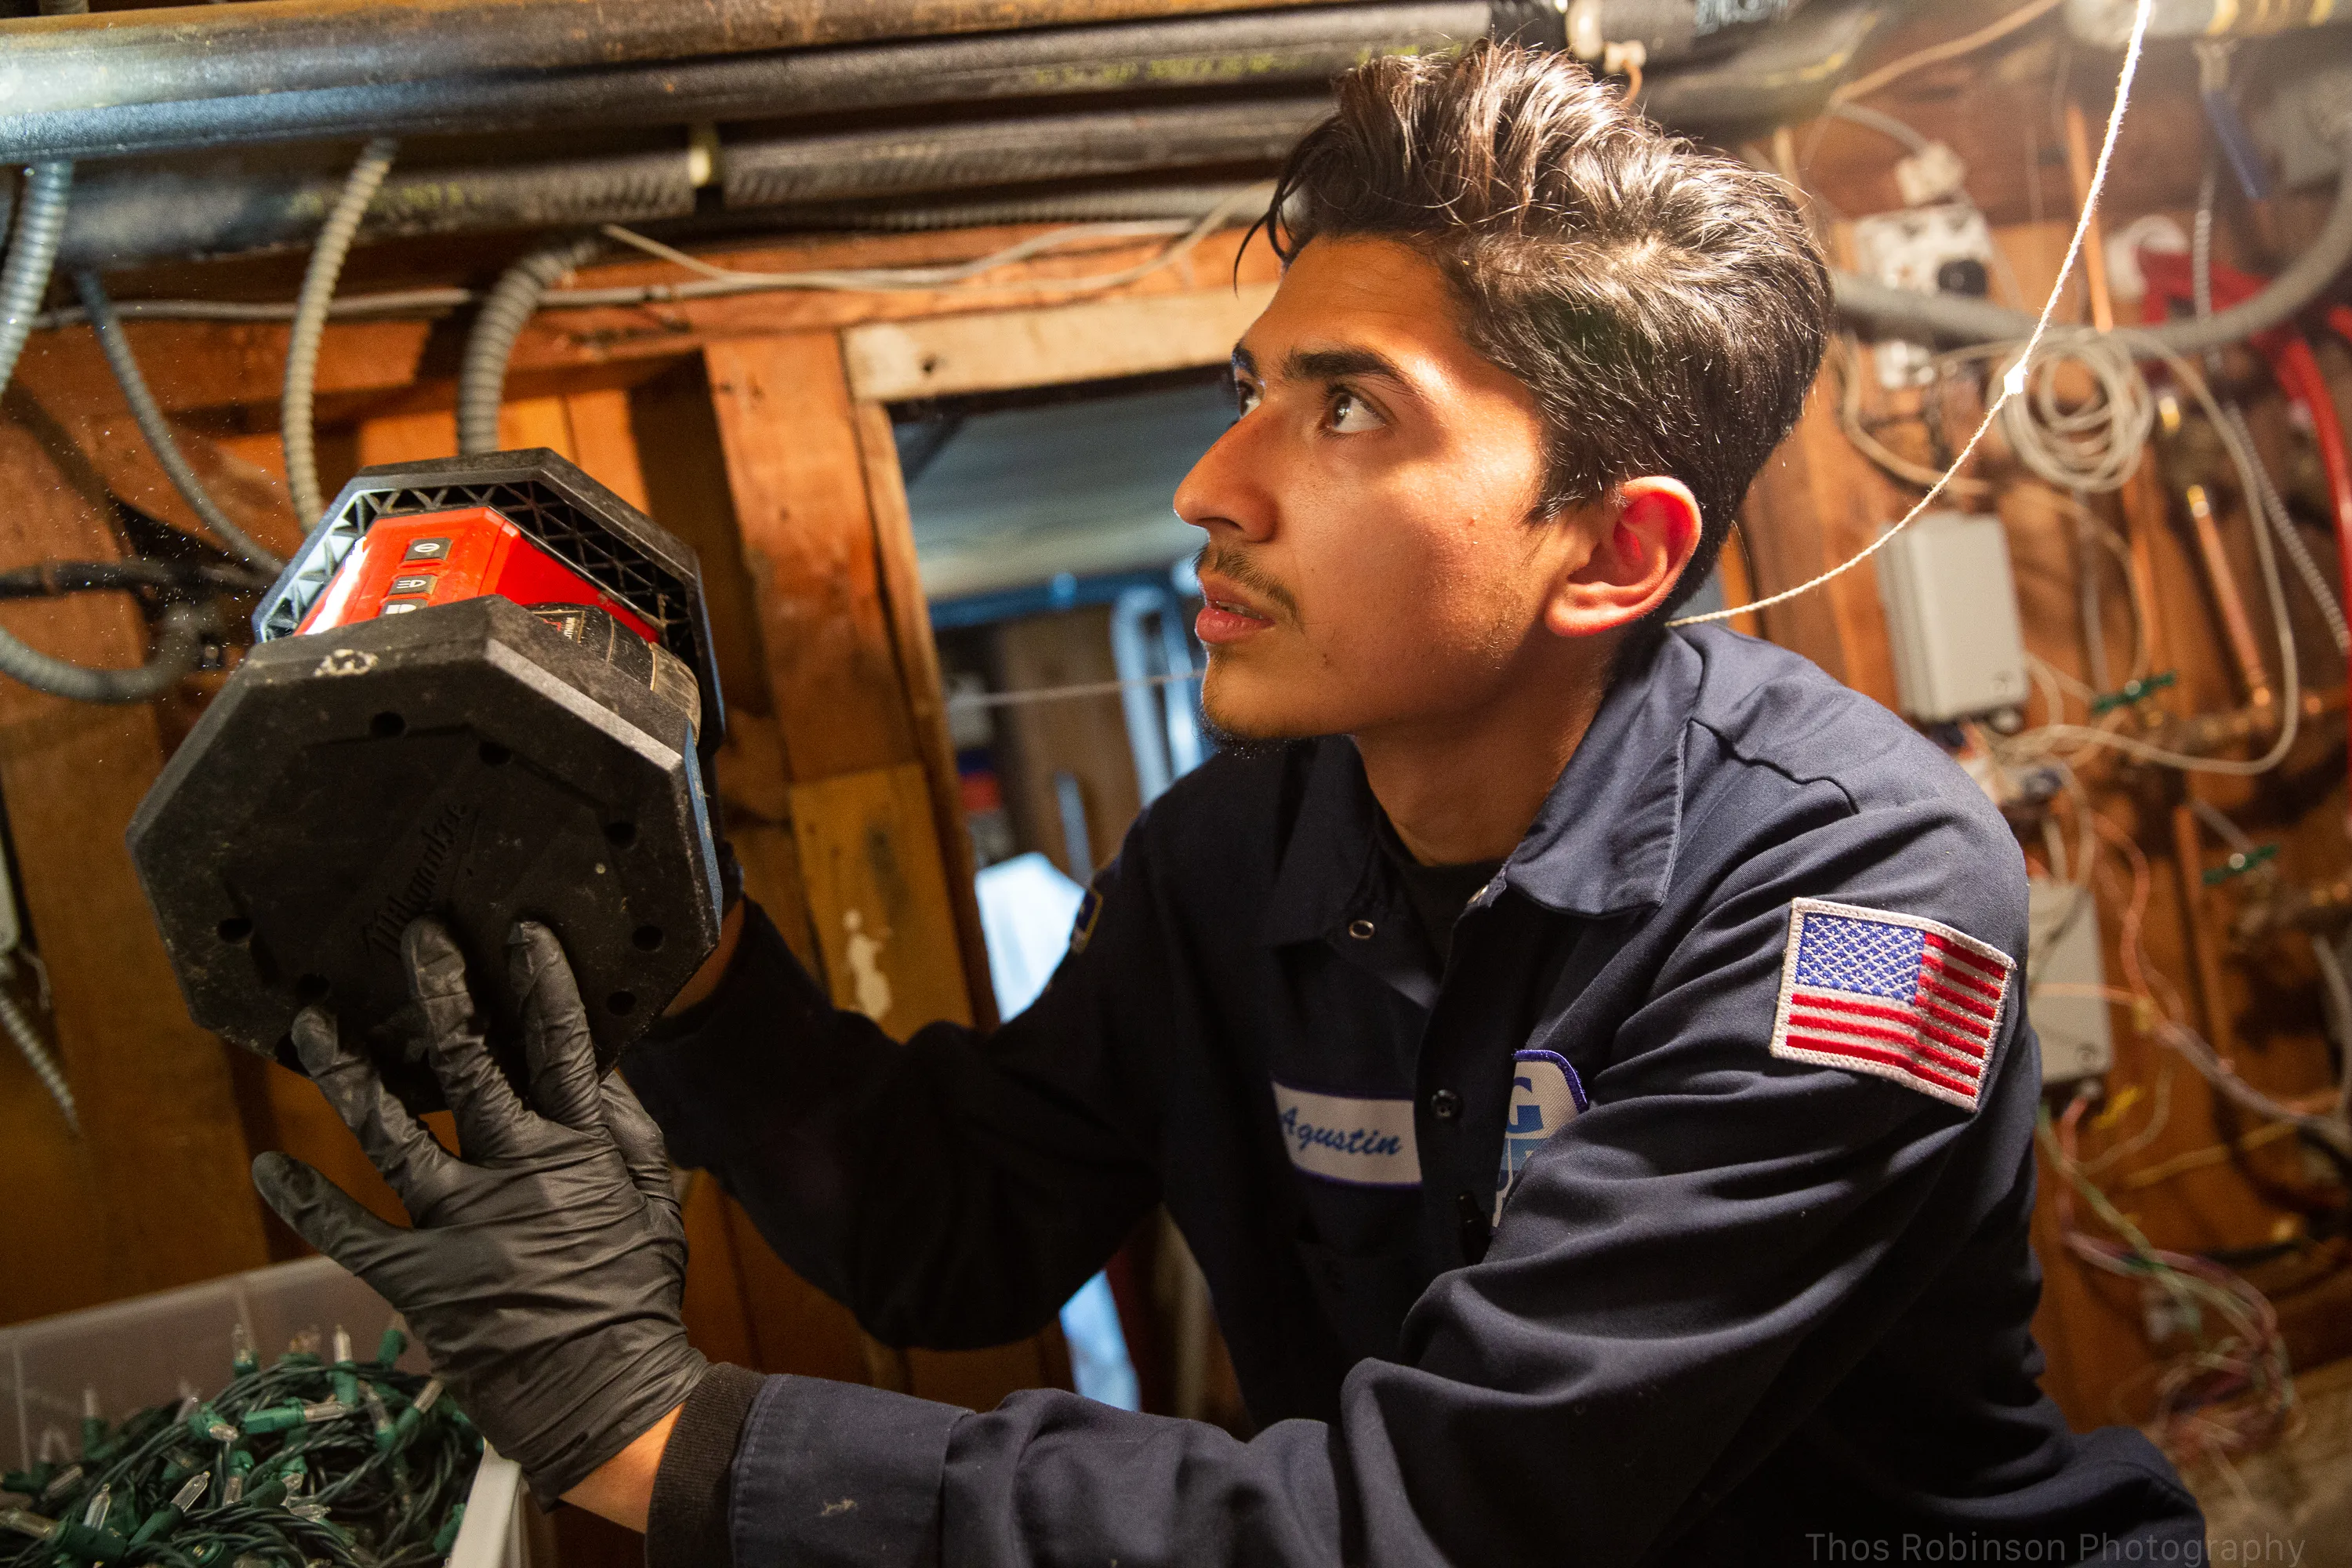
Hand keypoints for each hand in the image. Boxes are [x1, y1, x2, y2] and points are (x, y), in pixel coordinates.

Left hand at [253, 918, 707, 1504]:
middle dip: (442, 995)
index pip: (560, 1047)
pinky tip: (267, 1166)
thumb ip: (629, 1132)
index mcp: (582, 1152)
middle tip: (418, 941)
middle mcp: (517, 1174)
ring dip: (347, 1074)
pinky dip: (304, 1200)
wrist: (606, 1396)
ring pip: (391, 1132)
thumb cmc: (635, 1300)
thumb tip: (605, 1065)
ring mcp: (461, 1224)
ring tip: (313, 1024)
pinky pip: (350, 1231)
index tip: (521, 933)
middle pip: (468, 1065)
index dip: (541, 984)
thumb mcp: (655, 1204)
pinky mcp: (419, 1277)